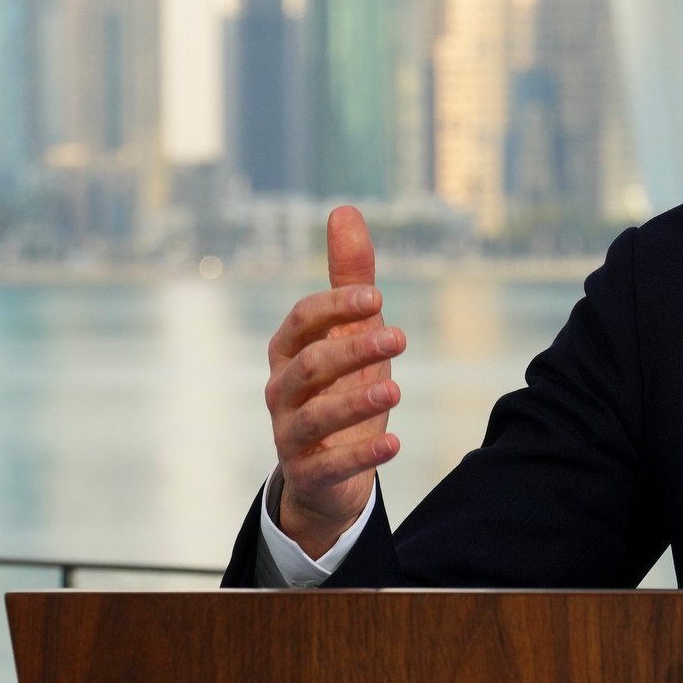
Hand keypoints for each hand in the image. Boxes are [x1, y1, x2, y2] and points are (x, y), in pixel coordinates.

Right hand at [263, 205, 406, 557]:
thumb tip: (345, 209)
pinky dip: (361, 456)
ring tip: (396, 390)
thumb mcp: (349, 333)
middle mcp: (283, 391)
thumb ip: (349, 278)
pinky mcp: (308, 474)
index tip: (377, 297)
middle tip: (399, 338)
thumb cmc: (339, 387)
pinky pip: (329, 466)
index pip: (301, 321)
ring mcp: (290, 435)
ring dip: (354, 402)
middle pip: (309, 366)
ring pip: (313, 417)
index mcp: (289, 351)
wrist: (329, 470)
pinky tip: (395, 444)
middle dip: (351, 349)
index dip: (334, 308)